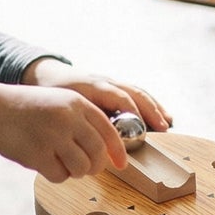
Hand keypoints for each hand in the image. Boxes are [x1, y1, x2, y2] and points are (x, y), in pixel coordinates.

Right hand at [0, 62, 171, 182]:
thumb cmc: (29, 109)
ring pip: (82, 168)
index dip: (118, 151)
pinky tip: (45, 163)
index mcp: (77, 103)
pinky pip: (60, 176)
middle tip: (87, 168)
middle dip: (95, 166)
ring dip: (75, 171)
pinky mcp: (38, 155)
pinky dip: (56, 174)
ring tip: (61, 162)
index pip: (109, 131)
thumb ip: (83, 120)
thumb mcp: (60, 103)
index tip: (121, 164)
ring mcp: (53, 137)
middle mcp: (68, 119)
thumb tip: (107, 152)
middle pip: (97, 154)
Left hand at [21, 59, 171, 138]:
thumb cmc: (54, 92)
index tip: (143, 131)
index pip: (121, 98)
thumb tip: (97, 139)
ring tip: (166, 123)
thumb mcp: (64, 105)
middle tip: (163, 128)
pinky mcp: (113, 87)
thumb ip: (81, 118)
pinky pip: (135, 93)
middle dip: (151, 111)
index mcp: (95, 85)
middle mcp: (107, 81)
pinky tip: (157, 116)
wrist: (48, 75)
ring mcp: (112, 83)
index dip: (134, 114)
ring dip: (154, 107)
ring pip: (138, 92)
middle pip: (135, 93)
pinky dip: (148, 105)